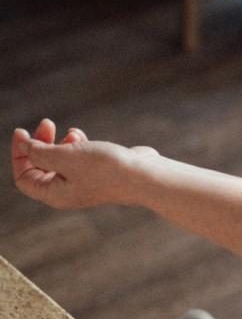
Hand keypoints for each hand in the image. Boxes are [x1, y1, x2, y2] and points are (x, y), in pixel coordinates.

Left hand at [11, 119, 158, 208]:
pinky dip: (76, 145)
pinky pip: (79, 158)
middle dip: (40, 144)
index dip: (19, 154)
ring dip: (60, 143)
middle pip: (41, 167)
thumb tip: (26, 146)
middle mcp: (68, 192)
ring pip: (61, 161)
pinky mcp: (99, 173)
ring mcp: (85, 183)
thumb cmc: (106, 169)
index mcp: (55, 194)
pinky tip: (81, 135)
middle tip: (46, 124)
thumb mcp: (65, 156)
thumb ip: (39, 152)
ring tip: (70, 132)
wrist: (144, 175)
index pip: (24, 177)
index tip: (22, 132)